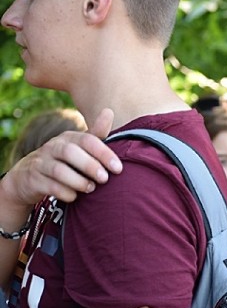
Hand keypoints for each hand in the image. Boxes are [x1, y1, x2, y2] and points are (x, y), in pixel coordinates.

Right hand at [2, 108, 120, 206]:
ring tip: (91, 188)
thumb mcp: (78, 148)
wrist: (28, 177)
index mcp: (68, 138)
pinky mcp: (33, 179)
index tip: (118, 169)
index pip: (87, 140)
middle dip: (90, 165)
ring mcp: (40, 163)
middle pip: (70, 152)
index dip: (104, 153)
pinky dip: (65, 192)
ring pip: (58, 170)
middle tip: (104, 179)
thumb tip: (109, 111)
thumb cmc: (63, 162)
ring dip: (78, 181)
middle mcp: (52, 147)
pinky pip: (49, 186)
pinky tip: (74, 196)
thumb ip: (95, 135)